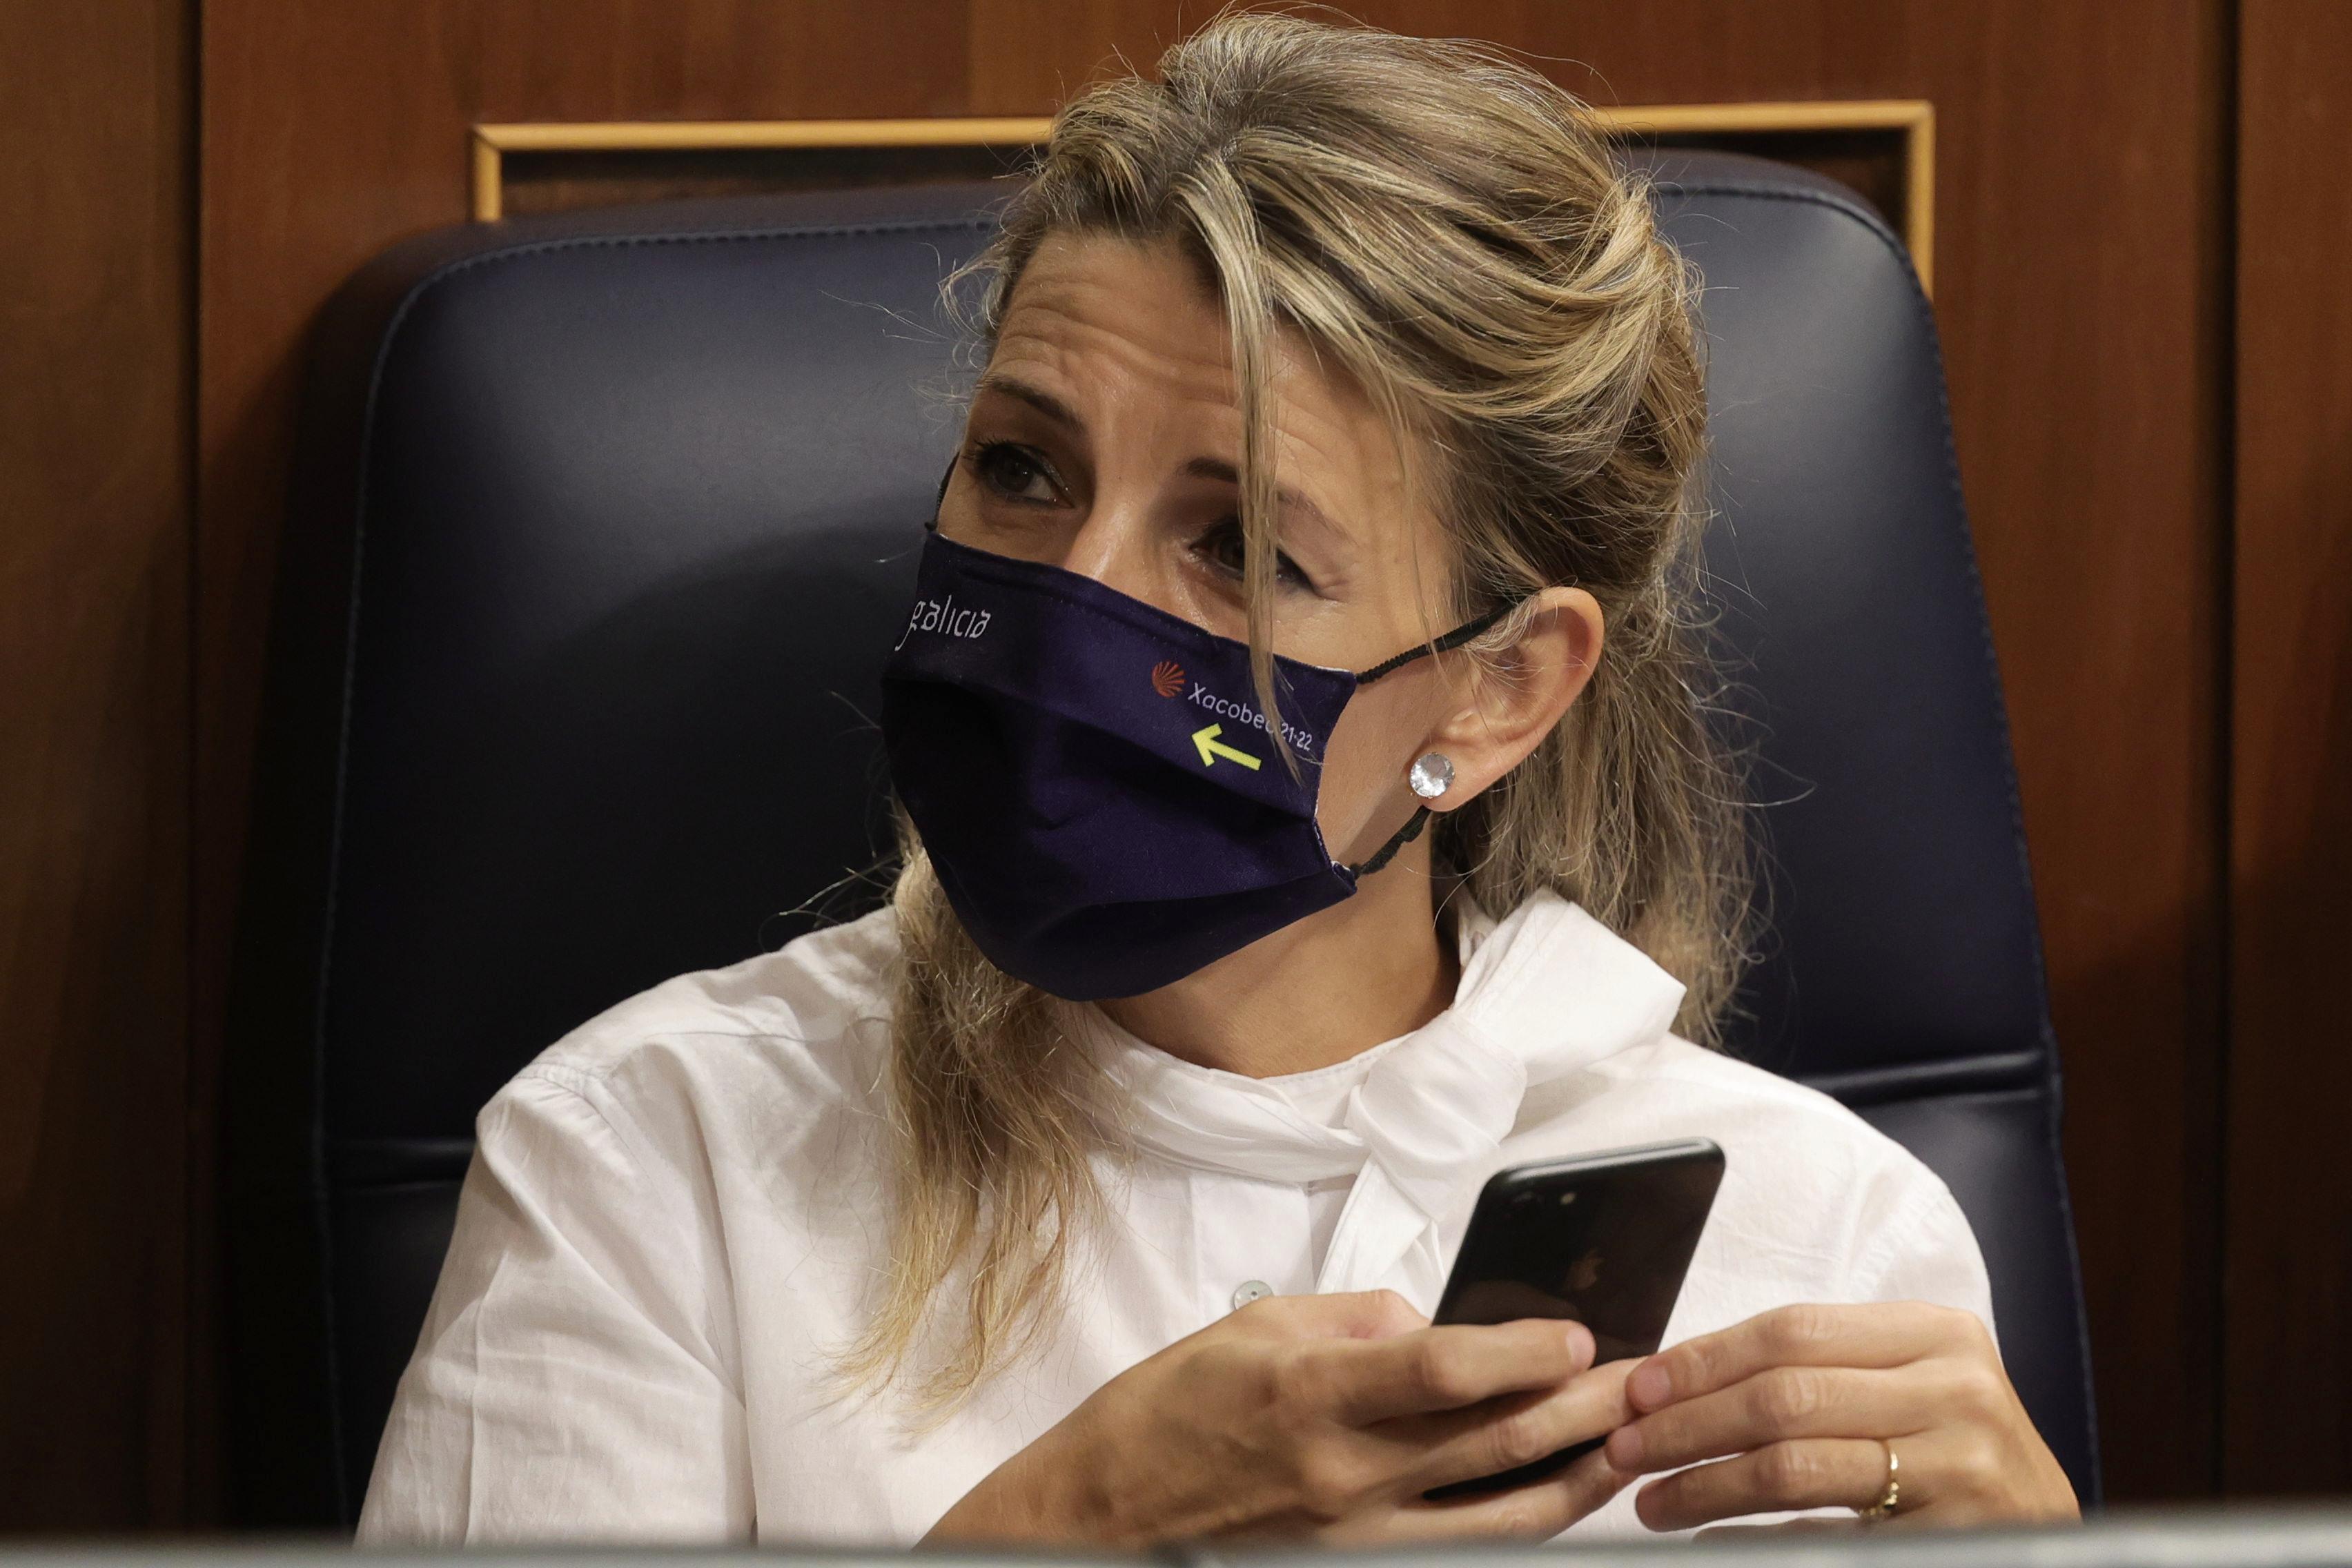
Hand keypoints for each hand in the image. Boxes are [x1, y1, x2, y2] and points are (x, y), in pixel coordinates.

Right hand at [921, 1289, 1637, 1548]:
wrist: (1106, 1517)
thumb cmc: (1167, 1413)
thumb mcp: (1251, 1328)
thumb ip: (1352, 1319)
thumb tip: (1430, 1321)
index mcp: (1313, 1394)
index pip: (1446, 1371)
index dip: (1525, 1354)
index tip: (1580, 1336)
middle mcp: (1345, 1473)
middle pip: (1496, 1443)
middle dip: (1586, 1408)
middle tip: (1648, 1380)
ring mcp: (1358, 1536)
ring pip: (1502, 1514)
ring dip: (1579, 1477)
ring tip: (1633, 1443)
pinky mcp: (1360, 1567)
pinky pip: (1465, 1549)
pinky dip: (1524, 1524)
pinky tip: (1562, 1498)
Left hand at [1600, 1302, 2078, 1531]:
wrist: (2053, 1544)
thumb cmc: (1955, 1457)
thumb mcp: (1907, 1389)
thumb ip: (1820, 1372)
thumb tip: (1676, 1380)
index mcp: (1938, 1335)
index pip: (1793, 1331)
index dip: (1704, 1357)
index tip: (1639, 1385)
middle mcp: (1957, 1392)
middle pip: (1785, 1396)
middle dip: (1688, 1424)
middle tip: (1624, 1446)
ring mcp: (1962, 1469)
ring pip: (1795, 1467)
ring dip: (1704, 1486)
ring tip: (1650, 1500)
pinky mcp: (1953, 1539)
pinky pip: (1824, 1536)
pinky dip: (1753, 1540)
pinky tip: (1708, 1542)